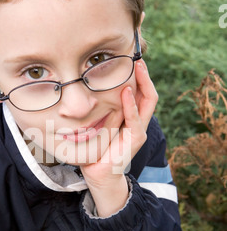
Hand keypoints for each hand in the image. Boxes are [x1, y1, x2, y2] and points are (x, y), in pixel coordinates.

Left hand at [80, 59, 157, 216]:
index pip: (140, 91)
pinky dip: (132, 106)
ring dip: (143, 84)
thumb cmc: (95, 147)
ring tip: (138, 67)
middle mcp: (138, 121)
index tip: (130, 58)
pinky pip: (136, 120)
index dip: (139, 75)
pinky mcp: (135, 140)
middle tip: (137, 58)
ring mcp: (139, 130)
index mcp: (131, 116)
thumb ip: (97, 108)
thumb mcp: (97, 122)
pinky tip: (126, 92)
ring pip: (148, 102)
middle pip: (148, 93)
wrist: (98, 173)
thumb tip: (81, 88)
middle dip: (145, 75)